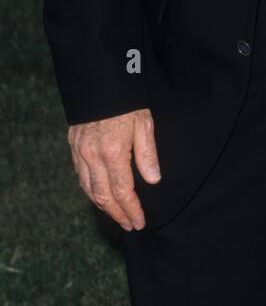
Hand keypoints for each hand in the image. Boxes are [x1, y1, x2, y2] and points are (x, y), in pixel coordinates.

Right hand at [68, 108, 160, 230]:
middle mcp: (92, 156)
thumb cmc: (127, 101)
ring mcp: (80, 152)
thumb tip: (152, 180)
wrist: (99, 81)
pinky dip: (90, 190)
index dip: (131, 209)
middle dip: (117, 214)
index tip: (139, 221)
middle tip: (129, 225)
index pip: (123, 191)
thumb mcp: (144, 123)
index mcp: (113, 152)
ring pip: (88, 189)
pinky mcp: (73, 146)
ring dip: (102, 206)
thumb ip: (147, 153)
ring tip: (117, 215)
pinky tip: (99, 195)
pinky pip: (80, 176)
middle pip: (103, 196)